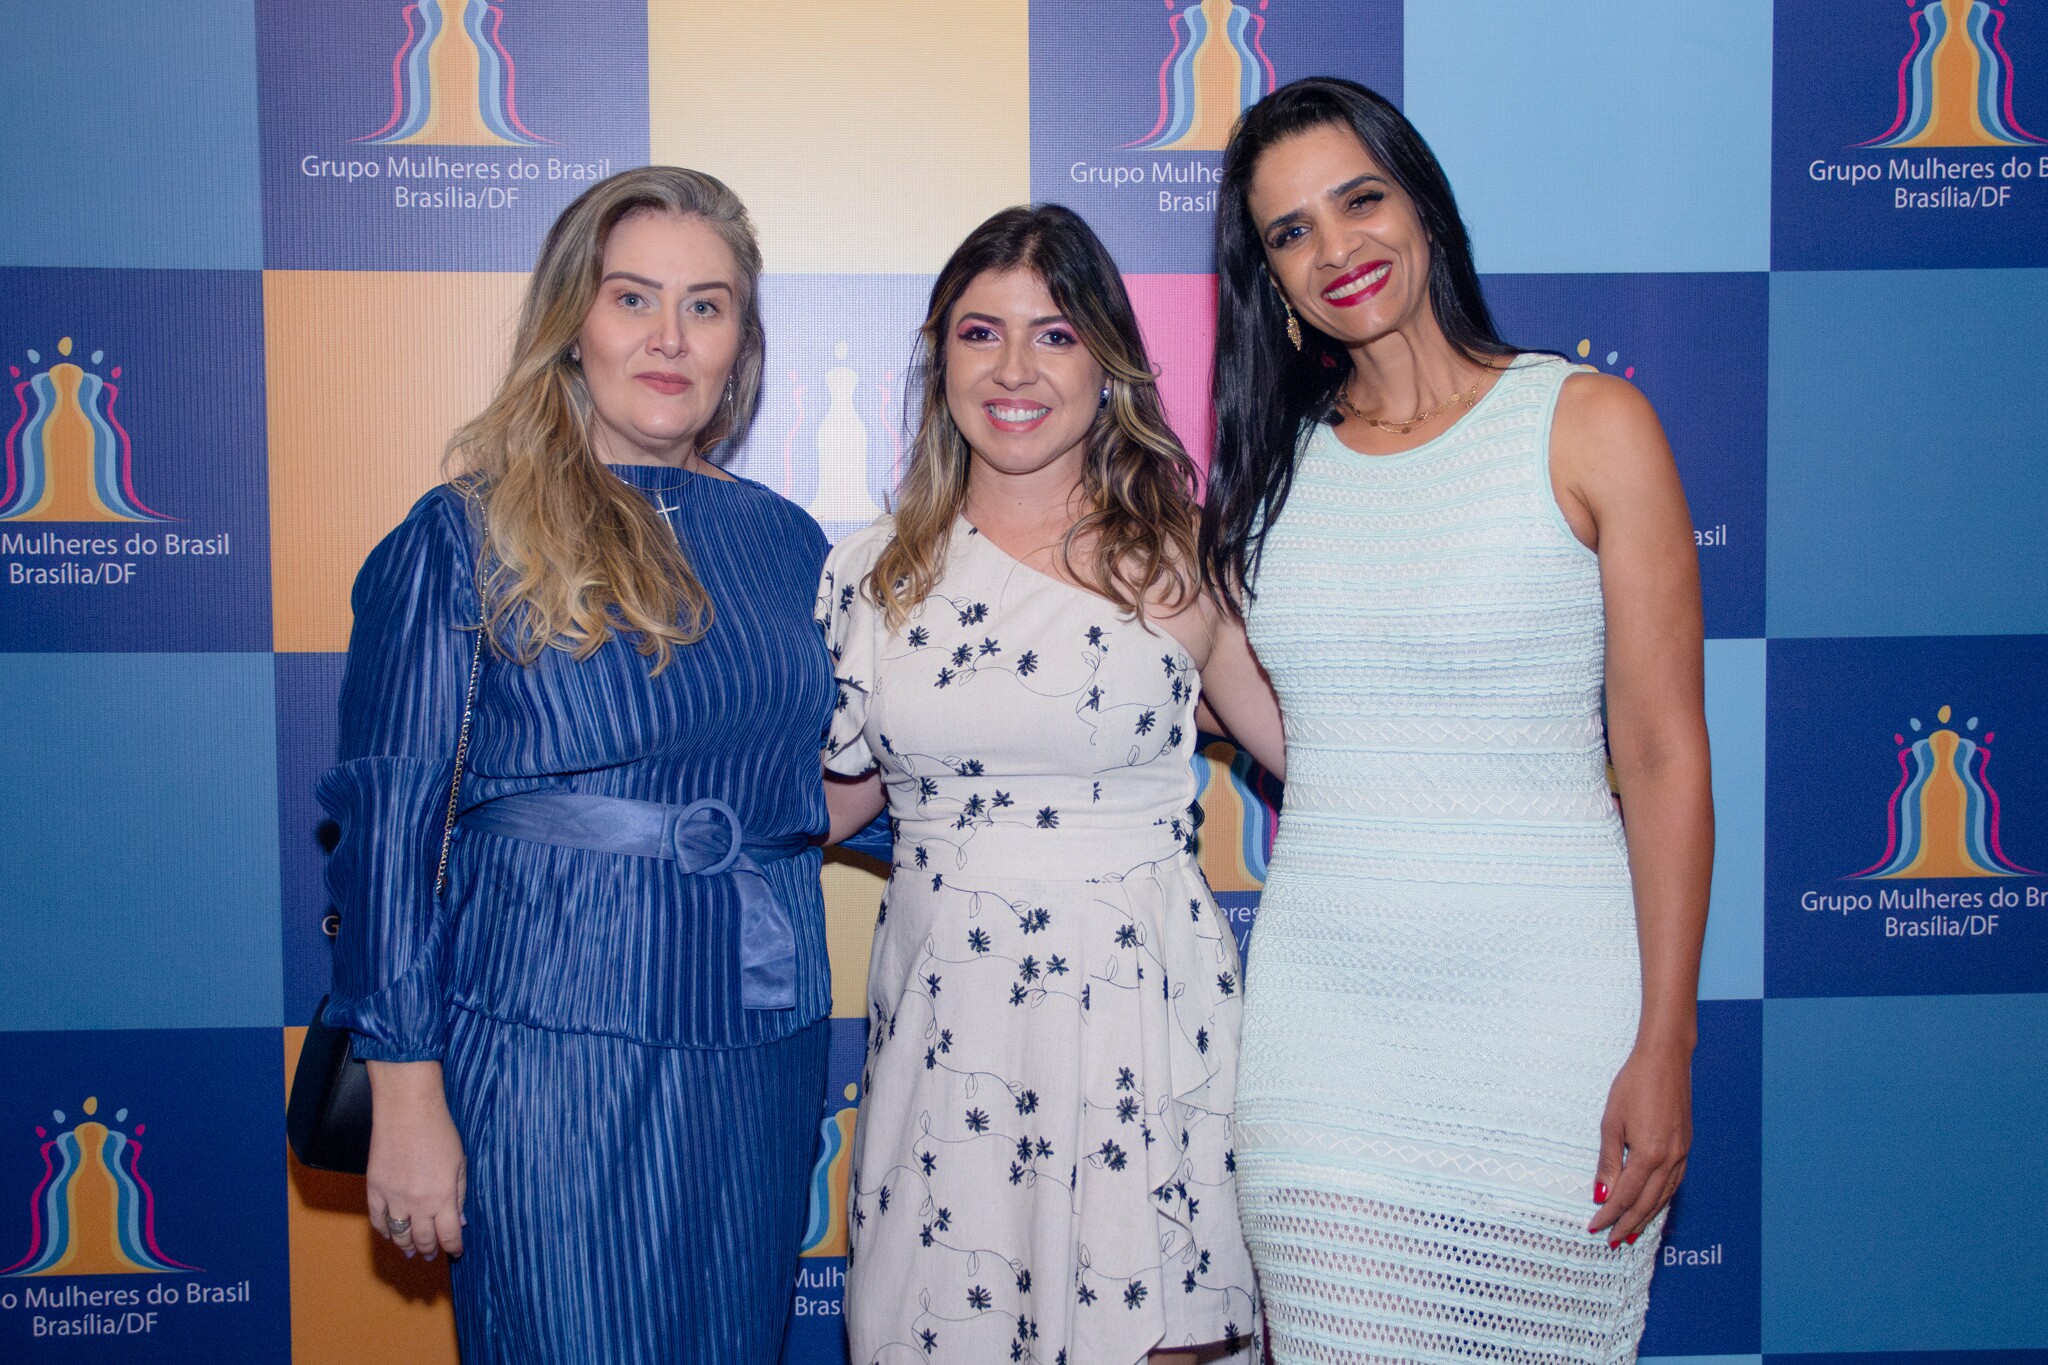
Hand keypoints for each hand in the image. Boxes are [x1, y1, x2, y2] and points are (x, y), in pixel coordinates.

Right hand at [364, 1061, 466, 1259]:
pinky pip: (377, 1220)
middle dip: (430, 1250)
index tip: (456, 1251)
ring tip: (412, 1251)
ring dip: (406, 1246)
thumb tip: (460, 1221)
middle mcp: (418, 1203)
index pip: (449, 1234)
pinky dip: (383, 1231)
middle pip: (423, 1239)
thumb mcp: (459, 1162)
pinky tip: (390, 1235)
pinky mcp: (374, 1188)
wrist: (407, 1109)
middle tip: (432, 1254)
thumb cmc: (439, 1130)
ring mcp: (393, 1197)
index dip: (453, 1247)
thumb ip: (459, 1194)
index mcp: (443, 1196)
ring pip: (399, 1235)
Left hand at [1588, 1043, 1690, 1246]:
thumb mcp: (1612, 1122)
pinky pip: (1674, 1183)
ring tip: (1631, 1232)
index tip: (1594, 1227)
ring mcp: (1682, 1154)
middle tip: (1612, 1241)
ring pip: (1663, 1197)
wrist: (1665, 1061)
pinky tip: (1652, 1205)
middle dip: (1628, 1224)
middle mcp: (1670, 1160)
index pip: (1626, 1196)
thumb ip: (1608, 1161)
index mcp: (1649, 1155)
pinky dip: (1661, 1200)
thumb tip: (1602, 1193)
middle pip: (1647, 1203)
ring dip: (1647, 1217)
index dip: (1610, 1215)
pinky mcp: (1685, 1147)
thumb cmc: (1634, 1085)